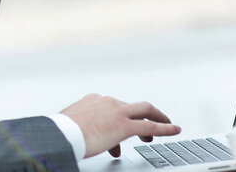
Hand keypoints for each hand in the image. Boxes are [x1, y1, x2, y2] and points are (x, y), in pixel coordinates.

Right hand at [61, 94, 180, 158]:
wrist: (61, 133)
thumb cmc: (61, 131)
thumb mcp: (69, 123)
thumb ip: (80, 125)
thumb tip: (78, 134)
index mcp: (93, 100)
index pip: (112, 107)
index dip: (118, 119)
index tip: (116, 134)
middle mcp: (107, 102)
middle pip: (131, 106)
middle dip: (143, 115)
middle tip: (149, 125)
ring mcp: (117, 112)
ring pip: (145, 111)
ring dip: (156, 119)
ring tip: (163, 127)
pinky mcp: (124, 126)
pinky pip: (150, 127)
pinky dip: (164, 128)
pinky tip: (174, 130)